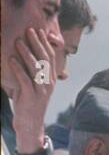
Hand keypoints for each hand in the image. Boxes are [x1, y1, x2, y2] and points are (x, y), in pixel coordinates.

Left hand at [7, 26, 58, 149]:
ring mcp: (41, 90)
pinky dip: (18, 69)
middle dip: (36, 43)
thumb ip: (32, 72)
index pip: (50, 57)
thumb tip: (25, 56)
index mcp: (51, 79)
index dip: (44, 43)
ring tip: (18, 42)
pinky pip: (25, 80)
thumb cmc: (29, 102)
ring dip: (26, 53)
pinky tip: (11, 60)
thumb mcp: (33, 85)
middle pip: (44, 59)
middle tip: (28, 30)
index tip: (38, 30)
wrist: (30, 123)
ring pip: (36, 68)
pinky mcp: (31, 96)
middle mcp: (48, 83)